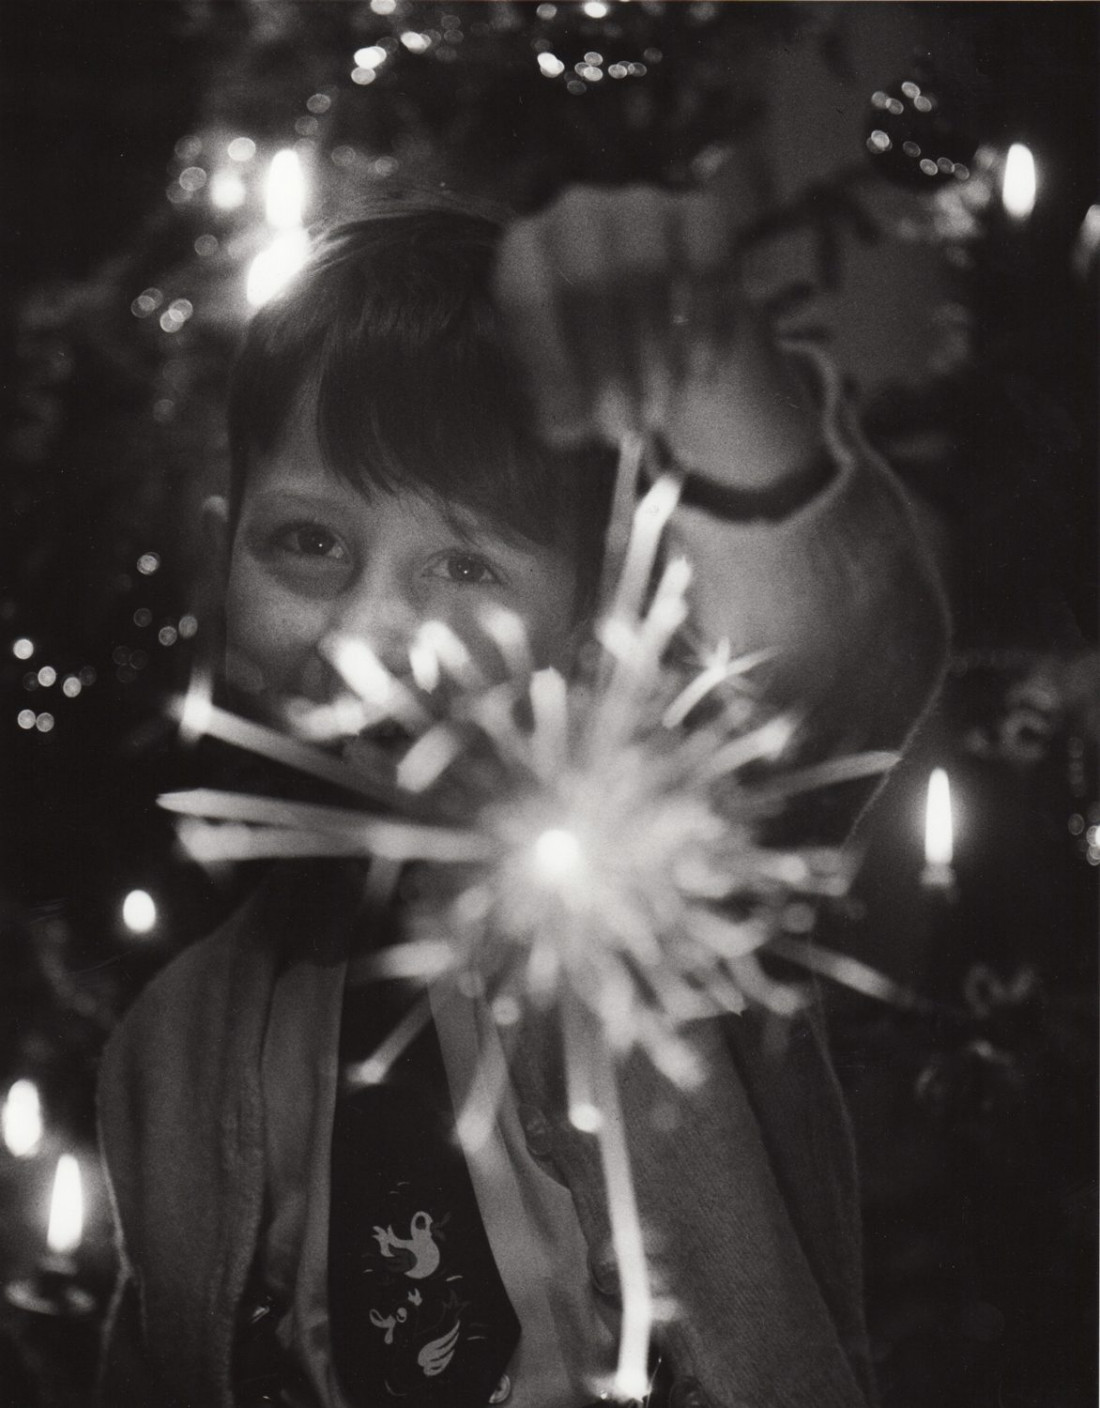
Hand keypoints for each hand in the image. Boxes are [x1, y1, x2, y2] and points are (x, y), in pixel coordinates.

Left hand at [493, 181, 819, 491]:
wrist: (668, 342)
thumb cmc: (597, 367)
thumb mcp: (564, 391)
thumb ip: (555, 404)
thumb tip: (562, 423)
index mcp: (525, 253)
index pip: (525, 295)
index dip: (549, 363)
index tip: (573, 424)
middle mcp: (575, 214)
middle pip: (586, 280)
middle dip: (607, 364)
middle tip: (626, 424)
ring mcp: (640, 205)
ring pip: (645, 266)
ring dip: (654, 349)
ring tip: (661, 405)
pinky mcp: (702, 213)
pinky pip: (706, 262)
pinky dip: (707, 325)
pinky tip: (702, 374)